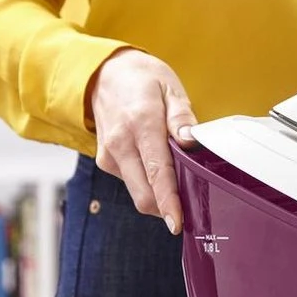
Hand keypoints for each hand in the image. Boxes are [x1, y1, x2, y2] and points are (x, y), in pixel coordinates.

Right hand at [87, 48, 196, 233]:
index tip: (177, 223)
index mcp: (140, 123)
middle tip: (192, 207)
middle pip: (144, 194)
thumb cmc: (142, 80)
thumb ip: (182, 117)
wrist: (104, 73)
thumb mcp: (170, 88)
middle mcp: (120, 143)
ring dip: (159, 196)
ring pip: (138, 192)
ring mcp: (109, 155)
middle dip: (167, 207)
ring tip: (179, 179)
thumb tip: (192, 141)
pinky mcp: (106, 161)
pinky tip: (159, 166)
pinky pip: (132, 183)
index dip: (168, 202)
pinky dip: (149, 183)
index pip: (157, 172)